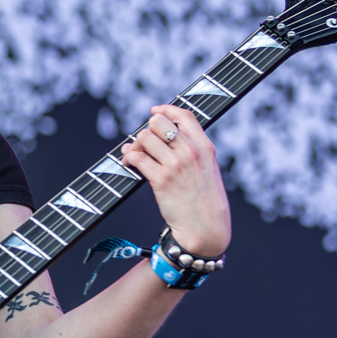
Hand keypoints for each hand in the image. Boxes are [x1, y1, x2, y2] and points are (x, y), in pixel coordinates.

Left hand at [120, 105, 231, 256]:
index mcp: (205, 147)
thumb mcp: (208, 169)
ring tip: (133, 155)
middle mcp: (191, 152)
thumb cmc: (204, 201)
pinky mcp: (161, 180)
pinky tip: (128, 164)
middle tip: (143, 143)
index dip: (165, 109)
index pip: (184, 115)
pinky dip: (128, 158)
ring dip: (134, 145)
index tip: (155, 111)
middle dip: (146, 131)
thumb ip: (192, 150)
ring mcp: (176, 165)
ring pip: (144, 137)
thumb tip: (161, 137)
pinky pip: (137, 157)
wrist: (206, 228)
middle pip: (158, 123)